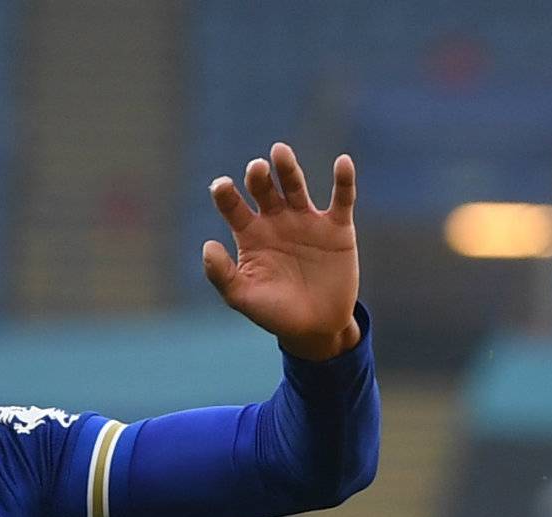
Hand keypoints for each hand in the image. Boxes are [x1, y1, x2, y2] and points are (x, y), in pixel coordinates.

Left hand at [203, 144, 361, 359]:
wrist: (317, 329)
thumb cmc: (275, 314)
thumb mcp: (244, 298)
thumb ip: (222, 275)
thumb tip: (207, 245)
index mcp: (250, 233)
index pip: (233, 205)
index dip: (226, 194)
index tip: (222, 186)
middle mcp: (276, 220)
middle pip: (264, 189)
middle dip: (259, 176)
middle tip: (257, 169)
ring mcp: (307, 221)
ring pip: (296, 186)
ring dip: (288, 168)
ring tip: (279, 152)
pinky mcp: (337, 228)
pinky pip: (342, 199)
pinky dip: (344, 180)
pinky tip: (342, 162)